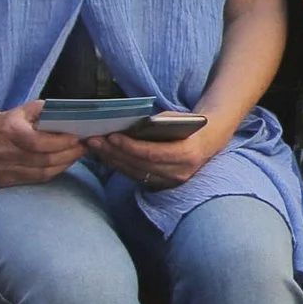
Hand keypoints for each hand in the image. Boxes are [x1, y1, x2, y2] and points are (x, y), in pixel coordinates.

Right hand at [0, 100, 86, 188]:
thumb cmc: (9, 122)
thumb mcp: (24, 109)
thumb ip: (46, 110)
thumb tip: (70, 115)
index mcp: (10, 132)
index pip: (38, 143)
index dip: (60, 142)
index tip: (77, 139)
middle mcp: (4, 152)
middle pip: (43, 160)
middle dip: (68, 155)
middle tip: (83, 148)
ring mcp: (3, 169)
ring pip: (41, 174)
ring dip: (63, 165)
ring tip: (75, 156)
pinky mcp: (4, 181)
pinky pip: (34, 180)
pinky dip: (51, 173)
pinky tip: (61, 164)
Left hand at [91, 117, 218, 190]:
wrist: (209, 141)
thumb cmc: (190, 125)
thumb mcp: (177, 119)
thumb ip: (158, 123)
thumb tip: (130, 126)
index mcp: (186, 154)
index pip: (152, 153)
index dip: (130, 146)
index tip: (111, 137)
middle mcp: (179, 172)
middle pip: (140, 164)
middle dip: (114, 153)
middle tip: (94, 140)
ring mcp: (170, 181)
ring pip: (135, 172)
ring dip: (112, 160)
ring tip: (95, 147)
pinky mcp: (161, 184)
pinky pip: (136, 176)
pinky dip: (119, 166)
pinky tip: (106, 156)